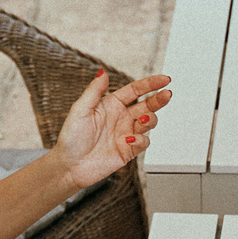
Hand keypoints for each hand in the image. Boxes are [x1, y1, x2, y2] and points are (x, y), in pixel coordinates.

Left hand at [53, 70, 173, 188]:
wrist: (70, 165)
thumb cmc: (71, 138)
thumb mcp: (80, 109)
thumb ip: (94, 91)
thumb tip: (103, 73)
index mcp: (111, 104)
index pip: (135, 90)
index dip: (150, 84)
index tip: (163, 79)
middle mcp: (121, 117)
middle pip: (147, 104)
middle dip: (159, 99)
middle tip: (166, 94)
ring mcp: (127, 133)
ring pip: (149, 122)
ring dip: (150, 119)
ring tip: (142, 119)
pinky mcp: (129, 150)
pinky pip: (143, 142)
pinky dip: (140, 140)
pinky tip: (129, 140)